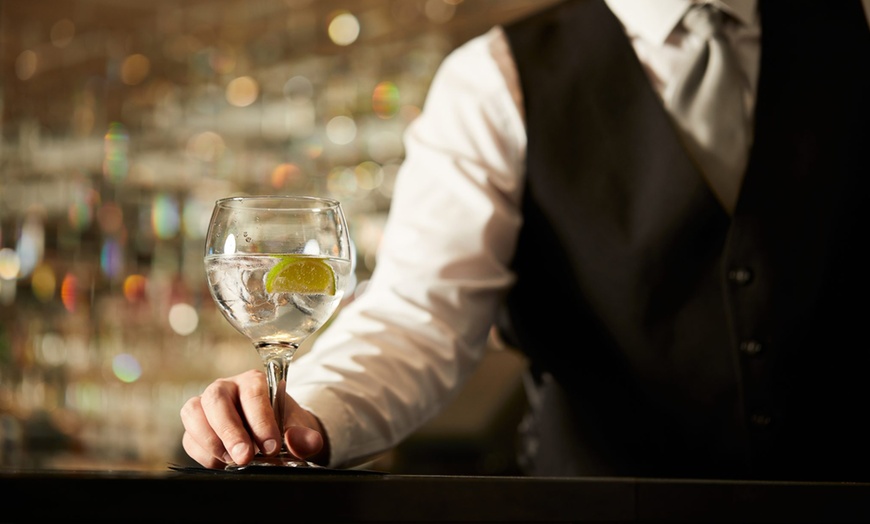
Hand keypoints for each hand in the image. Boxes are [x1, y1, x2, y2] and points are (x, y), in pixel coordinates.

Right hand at [180, 369, 327, 468]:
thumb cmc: (284, 427)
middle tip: (244, 457)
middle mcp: (226, 387)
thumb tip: (301, 442)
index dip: (261, 421)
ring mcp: (206, 405)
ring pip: (194, 413)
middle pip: (217, 399)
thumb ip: (304, 436)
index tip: (271, 447)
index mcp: (254, 381)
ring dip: (211, 440)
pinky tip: (223, 464)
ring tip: (232, 461)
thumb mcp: (299, 430)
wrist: (272, 436)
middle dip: (230, 431)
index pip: (253, 394)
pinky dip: (204, 454)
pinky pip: (189, 437)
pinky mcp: (194, 426)